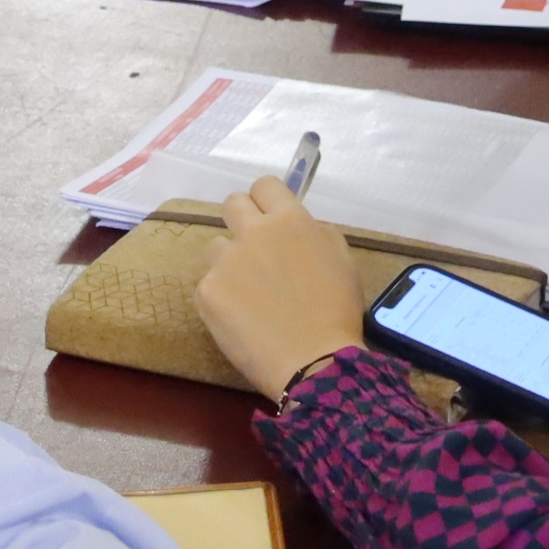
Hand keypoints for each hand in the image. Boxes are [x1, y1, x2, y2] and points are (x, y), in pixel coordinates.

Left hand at [194, 178, 367, 402]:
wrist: (314, 363)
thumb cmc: (337, 313)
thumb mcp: (342, 260)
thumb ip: (316, 232)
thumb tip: (296, 225)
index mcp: (290, 221)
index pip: (265, 185)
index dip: (267, 201)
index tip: (271, 219)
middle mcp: (253, 232)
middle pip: (232, 204)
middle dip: (242, 221)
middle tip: (255, 250)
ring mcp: (225, 261)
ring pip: (216, 246)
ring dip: (229, 262)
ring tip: (249, 295)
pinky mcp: (206, 291)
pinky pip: (209, 283)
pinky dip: (222, 298)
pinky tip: (241, 319)